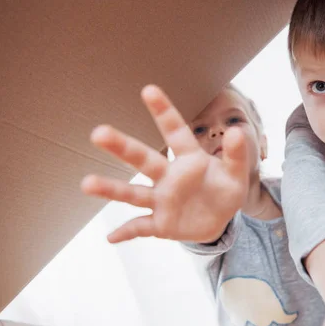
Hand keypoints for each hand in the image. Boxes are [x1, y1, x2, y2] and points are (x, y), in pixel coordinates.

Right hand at [81, 85, 249, 243]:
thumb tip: (237, 131)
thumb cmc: (224, 189)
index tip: (149, 89)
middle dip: (122, 147)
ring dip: (111, 189)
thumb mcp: (236, 173)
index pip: (175, 132)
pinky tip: (111, 237)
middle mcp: (168, 176)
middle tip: (98, 132)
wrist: (219, 220)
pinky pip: (140, 227)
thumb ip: (236, 154)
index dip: (163, 111)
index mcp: (189, 159)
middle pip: (143, 159)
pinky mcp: (160, 223)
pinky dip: (126, 232)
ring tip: (87, 183)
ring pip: (133, 193)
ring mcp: (161, 200)